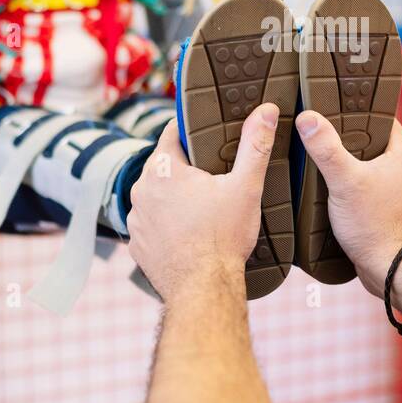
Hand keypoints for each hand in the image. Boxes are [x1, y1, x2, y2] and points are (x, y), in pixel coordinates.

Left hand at [127, 103, 278, 303]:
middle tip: (213, 176)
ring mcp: (136, 219)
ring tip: (202, 208)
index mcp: (163, 169)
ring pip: (156, 196)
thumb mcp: (245, 186)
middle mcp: (141, 190)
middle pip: (164, 166)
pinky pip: (151, 224)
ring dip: (173, 197)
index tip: (206, 133)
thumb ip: (254, 145)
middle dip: (186, 168)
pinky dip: (166, 224)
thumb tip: (265, 112)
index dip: (191, 129)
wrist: (203, 290)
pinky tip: (187, 232)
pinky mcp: (137, 245)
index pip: (172, 132)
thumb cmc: (222, 238)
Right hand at [294, 112, 401, 297]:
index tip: (332, 108)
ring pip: (370, 161)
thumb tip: (309, 118)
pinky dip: (355, 181)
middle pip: (372, 138)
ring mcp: (401, 185)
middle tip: (321, 133)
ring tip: (324, 158)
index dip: (355, 111)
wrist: (387, 267)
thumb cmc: (374, 226)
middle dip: (348, 137)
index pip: (379, 116)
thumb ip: (325, 147)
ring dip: (350, 161)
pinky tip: (335, 185)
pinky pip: (370, 182)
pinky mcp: (391, 203)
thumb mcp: (343, 180)